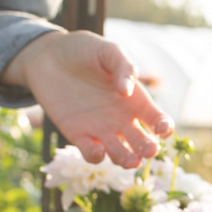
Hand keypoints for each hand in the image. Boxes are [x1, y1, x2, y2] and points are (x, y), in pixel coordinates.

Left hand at [2, 30, 173, 167]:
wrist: (48, 56)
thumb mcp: (107, 50)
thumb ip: (123, 66)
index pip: (156, 119)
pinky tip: (98, 151)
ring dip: (126, 160)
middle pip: (141, 142)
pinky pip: (91, 154)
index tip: (161, 129)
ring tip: (130, 161)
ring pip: (119, 154)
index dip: (163, 127)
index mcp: (135, 100)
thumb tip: (127, 91)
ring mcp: (100, 129)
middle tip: (149, 151)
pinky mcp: (78, 135)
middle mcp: (121, 119)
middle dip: (147, 150)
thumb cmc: (83, 50)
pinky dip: (96, 157)